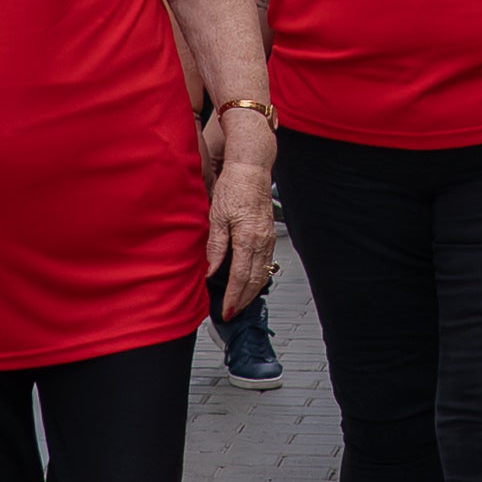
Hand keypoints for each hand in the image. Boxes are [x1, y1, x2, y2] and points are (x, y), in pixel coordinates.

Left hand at [206, 161, 278, 315]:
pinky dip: (259, 278)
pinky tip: (251, 282)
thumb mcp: (217, 215)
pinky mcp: (270, 234)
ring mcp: (268, 238)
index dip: (233, 296)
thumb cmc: (234, 186)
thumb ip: (216, 246)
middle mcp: (262, 240)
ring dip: (252, 292)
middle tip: (232, 313)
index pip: (240, 276)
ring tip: (240, 303)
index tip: (226, 309)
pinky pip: (266, 263)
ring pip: (263, 273)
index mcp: (247, 237)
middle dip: (243, 300)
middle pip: (255, 280)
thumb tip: (211, 269)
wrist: (251, 168)